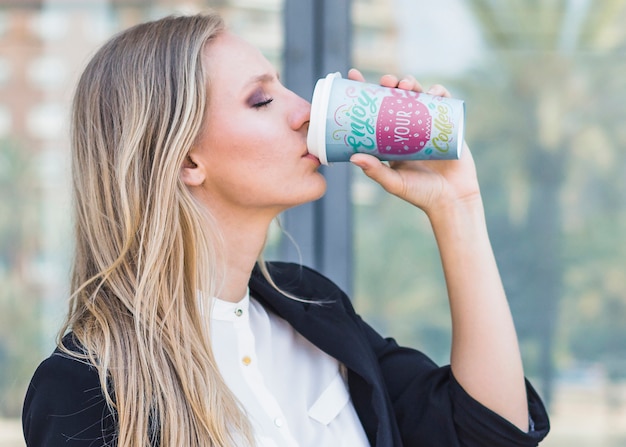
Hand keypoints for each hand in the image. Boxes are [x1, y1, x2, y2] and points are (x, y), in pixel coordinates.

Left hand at [347, 68, 479, 215]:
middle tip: (386, 82)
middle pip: (397, 97)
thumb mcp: (394, 182)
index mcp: (390, 139)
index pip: (375, 110)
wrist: (453, 200)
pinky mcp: (448, 125)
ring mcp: (428, 125)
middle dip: (391, 83)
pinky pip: (444, 103)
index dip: (365, 91)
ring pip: (418, 95)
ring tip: (406, 84)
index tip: (354, 75)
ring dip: (412, 83)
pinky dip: (440, 92)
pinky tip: (433, 91)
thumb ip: (376, 170)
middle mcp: (407, 128)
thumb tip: (353, 157)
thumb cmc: (421, 194)